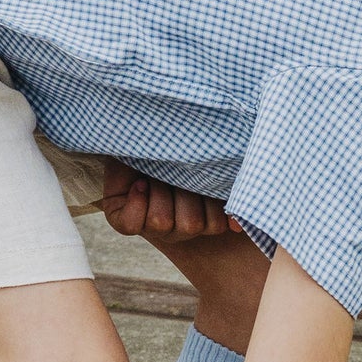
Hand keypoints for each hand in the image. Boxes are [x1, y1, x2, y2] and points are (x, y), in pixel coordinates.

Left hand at [101, 160, 239, 243]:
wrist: (141, 134)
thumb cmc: (176, 148)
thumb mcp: (203, 163)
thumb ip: (224, 187)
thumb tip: (238, 225)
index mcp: (203, 214)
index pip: (215, 224)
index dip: (209, 201)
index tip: (201, 176)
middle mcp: (178, 226)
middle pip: (191, 224)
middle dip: (183, 193)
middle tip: (175, 172)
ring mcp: (150, 227)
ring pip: (162, 222)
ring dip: (159, 193)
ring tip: (154, 175)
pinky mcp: (123, 220)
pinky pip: (132, 224)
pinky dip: (136, 202)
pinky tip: (139, 185)